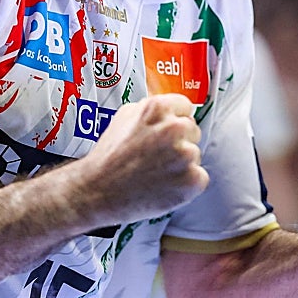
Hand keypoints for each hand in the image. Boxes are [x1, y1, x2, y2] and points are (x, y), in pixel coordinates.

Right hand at [75, 93, 208, 225]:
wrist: (97, 190)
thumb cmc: (109, 156)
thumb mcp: (125, 116)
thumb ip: (151, 108)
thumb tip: (170, 108)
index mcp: (158, 108)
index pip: (186, 107)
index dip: (175, 120)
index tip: (167, 133)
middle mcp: (174, 128)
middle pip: (193, 130)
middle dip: (179, 142)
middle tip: (157, 156)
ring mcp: (184, 154)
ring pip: (195, 154)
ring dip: (182, 164)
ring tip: (156, 172)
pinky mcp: (191, 180)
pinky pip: (200, 178)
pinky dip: (186, 185)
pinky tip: (164, 186)